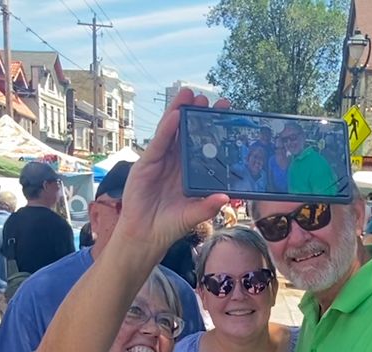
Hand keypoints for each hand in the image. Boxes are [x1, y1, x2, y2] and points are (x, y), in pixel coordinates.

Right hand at [117, 89, 231, 252]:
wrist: (145, 236)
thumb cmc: (169, 225)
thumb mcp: (192, 215)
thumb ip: (206, 206)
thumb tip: (225, 198)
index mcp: (190, 172)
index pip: (202, 146)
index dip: (212, 130)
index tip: (226, 114)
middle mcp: (176, 163)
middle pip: (187, 133)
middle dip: (197, 115)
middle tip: (209, 98)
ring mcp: (161, 161)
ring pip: (171, 132)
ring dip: (179, 112)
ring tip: (189, 94)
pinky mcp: (146, 164)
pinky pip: (158, 144)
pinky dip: (166, 129)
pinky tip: (174, 116)